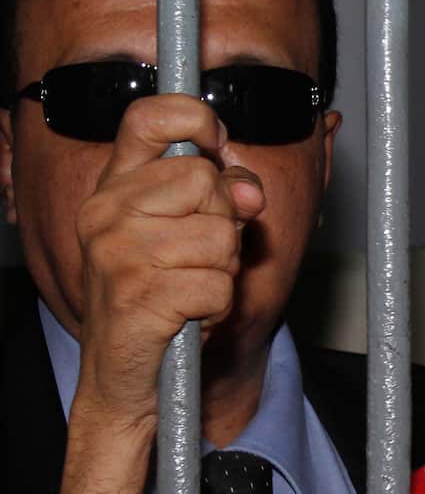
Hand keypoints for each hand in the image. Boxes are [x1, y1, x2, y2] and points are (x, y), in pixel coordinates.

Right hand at [74, 94, 263, 422]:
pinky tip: (191, 315)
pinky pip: (218, 285)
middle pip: (207, 182)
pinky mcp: (137, 296)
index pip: (149, 118)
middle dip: (224, 225)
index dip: (195, 117)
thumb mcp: (191, 238)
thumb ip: (224, 200)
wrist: (125, 376)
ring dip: (223, 271)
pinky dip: (218, 306)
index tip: (215, 138)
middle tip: (199, 259)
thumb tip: (249, 190)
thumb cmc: (162, 300)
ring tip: (191, 289)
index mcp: (115, 188)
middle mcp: (107, 213)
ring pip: (220, 236)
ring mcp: (118, 253)